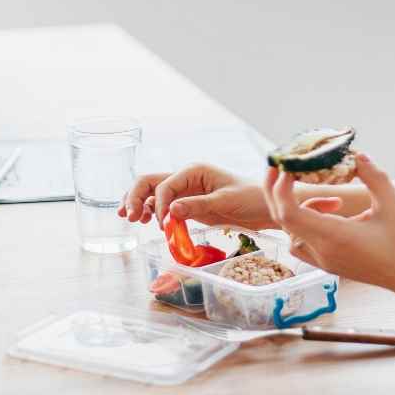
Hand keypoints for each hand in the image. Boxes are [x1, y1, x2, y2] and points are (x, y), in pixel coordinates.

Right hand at [117, 162, 343, 229]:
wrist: (267, 207)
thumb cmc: (252, 198)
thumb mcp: (226, 202)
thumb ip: (198, 205)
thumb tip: (170, 210)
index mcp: (194, 170)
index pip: (165, 185)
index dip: (157, 204)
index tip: (160, 223)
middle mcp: (186, 177)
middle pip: (150, 182)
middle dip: (136, 197)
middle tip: (127, 217)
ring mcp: (186, 191)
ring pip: (153, 193)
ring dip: (139, 203)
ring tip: (129, 219)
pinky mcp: (188, 204)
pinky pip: (163, 206)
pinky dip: (151, 211)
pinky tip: (143, 221)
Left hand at [261, 152, 394, 303]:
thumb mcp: (393, 203)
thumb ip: (373, 176)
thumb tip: (358, 155)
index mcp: (334, 236)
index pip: (290, 213)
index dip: (280, 188)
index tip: (288, 167)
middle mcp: (323, 252)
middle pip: (283, 221)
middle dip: (277, 192)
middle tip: (282, 168)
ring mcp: (325, 261)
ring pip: (293, 232)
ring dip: (301, 209)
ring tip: (335, 199)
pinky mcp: (330, 265)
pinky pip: (304, 242)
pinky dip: (308, 223)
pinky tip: (335, 213)